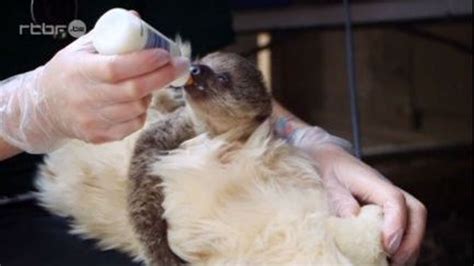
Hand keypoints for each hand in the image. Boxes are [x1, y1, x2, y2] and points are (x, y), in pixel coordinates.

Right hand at [0, 31, 189, 152]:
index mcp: (79, 71)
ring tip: (151, 82)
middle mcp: (84, 98)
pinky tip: (139, 100)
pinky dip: (143, 111)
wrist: (45, 107)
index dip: (144, 62)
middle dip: (163, 77)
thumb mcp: (80, 48)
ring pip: (137, 109)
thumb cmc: (68, 73)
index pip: (116, 68)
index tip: (164, 54)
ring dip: (152, 94)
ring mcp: (92, 120)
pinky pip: (133, 125)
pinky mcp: (100, 136)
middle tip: (179, 66)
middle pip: (133, 91)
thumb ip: (109, 35)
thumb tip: (137, 19)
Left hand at [288, 127, 426, 265]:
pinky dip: (401, 246)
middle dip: (411, 241)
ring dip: (409, 247)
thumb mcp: (326, 184)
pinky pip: (404, 228)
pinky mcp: (386, 212)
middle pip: (416, 212)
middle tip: (395, 262)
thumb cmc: (325, 171)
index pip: (395, 200)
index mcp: (371, 181)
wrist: (324, 159)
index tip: (387, 246)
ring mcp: (389, 201)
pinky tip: (388, 259)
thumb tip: (354, 220)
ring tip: (391, 264)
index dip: (396, 223)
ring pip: (414, 223)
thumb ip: (340, 201)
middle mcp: (386, 190)